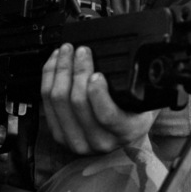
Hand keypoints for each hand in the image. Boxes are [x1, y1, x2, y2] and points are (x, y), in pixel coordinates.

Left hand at [41, 44, 156, 154]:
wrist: (121, 133)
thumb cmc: (134, 110)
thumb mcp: (145, 100)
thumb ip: (137, 85)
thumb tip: (129, 60)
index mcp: (125, 132)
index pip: (107, 116)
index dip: (98, 93)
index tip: (97, 73)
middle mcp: (99, 141)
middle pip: (77, 103)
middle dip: (77, 70)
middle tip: (82, 50)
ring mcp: (76, 140)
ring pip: (58, 101)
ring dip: (60, 70)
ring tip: (67, 51)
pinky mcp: (59, 133)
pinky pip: (46, 101)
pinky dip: (49, 76)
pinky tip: (55, 61)